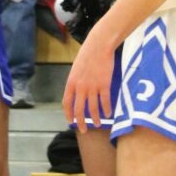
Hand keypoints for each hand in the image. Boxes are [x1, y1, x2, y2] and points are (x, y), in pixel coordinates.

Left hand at [62, 16, 116, 132]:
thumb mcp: (76, 69)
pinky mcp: (104, 85)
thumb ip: (75, 82)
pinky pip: (105, 102)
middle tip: (83, 130)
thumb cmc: (87, 55)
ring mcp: (92, 86)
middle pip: (79, 110)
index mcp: (71, 83)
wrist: (98, 45)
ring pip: (93, 108)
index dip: (68, 114)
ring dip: (96, 118)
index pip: (67, 103)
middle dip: (81, 122)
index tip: (71, 121)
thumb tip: (77, 94)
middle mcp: (80, 87)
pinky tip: (109, 114)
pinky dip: (107, 110)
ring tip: (98, 124)